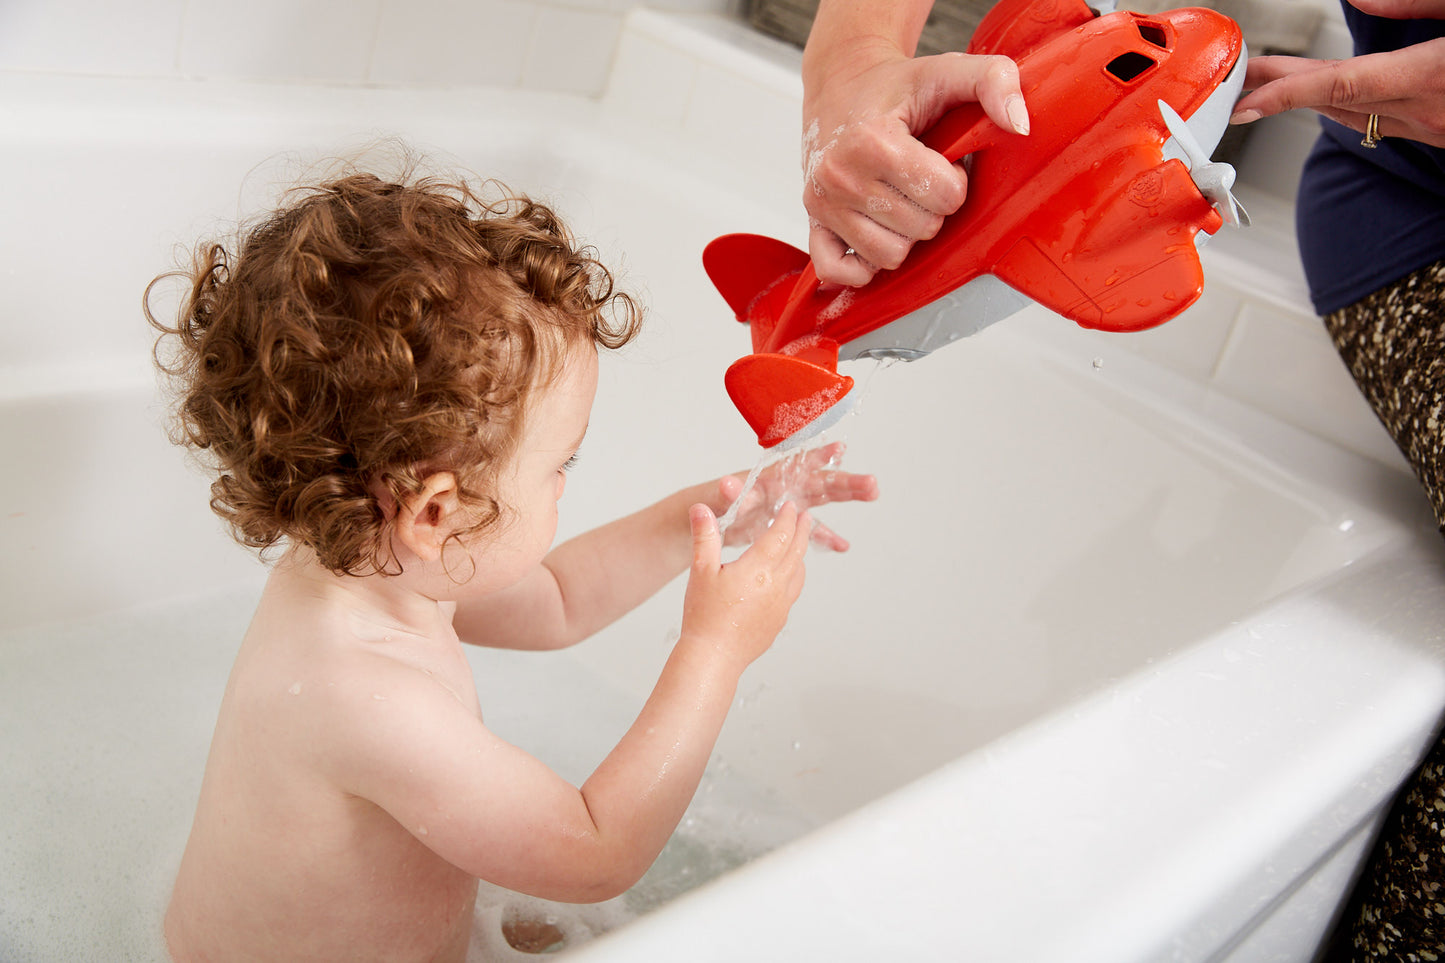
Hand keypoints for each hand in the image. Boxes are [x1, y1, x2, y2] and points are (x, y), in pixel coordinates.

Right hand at [681, 501, 810, 669]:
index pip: (780, 534)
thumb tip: (701, 508)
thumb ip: (705, 536)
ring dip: (800, 553)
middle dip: (802, 530)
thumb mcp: (700, 571)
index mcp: (758, 569)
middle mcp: (776, 585)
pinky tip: (787, 577)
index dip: (787, 518)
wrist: (714, 656)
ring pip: (799, 572)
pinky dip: (795, 576)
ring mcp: (781, 604)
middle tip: (805, 517)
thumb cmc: (704, 615)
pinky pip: (794, 591)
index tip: (791, 506)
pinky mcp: (779, 620)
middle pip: (796, 551)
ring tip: (797, 544)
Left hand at [715, 442, 879, 550]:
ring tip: (873, 494)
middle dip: (847, 481)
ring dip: (847, 497)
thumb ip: (730, 493)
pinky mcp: (787, 525)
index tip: (841, 449)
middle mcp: (785, 488)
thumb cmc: (713, 502)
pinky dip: (825, 537)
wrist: (708, 519)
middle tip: (872, 483)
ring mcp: (789, 506)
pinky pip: (811, 531)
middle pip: (821, 482)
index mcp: (770, 478)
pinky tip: (843, 546)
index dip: (818, 456)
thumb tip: (728, 485)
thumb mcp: (720, 498)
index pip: (798, 464)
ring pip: (823, 501)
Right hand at [803, 50, 1027, 285]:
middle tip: (919, 177)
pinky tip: (875, 235)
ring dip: (905, 234)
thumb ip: (994, 81)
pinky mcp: (812, 222)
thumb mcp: (949, 70)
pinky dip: (863, 265)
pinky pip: (838, 271)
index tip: (941, 160)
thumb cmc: (895, 87)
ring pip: (889, 256)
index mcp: (871, 141)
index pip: (944, 196)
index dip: (954, 181)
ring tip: (900, 199)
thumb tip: (1020, 123)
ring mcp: (822, 203)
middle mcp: (839, 176)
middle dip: (931, 207)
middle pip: (921, 229)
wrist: (841, 84)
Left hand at [1230, 39, 1444, 147]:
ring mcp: (1430, 128)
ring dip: (1308, 97)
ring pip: (1352, 116)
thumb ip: (1414, 4)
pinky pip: (1377, 121)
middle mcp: (1424, 111)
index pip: (1342, 87)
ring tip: (1270, 81)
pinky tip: (1327, 93)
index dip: (1285, 94)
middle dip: (1280, 87)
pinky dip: (1344, 105)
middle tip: (1240, 76)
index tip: (1244, 104)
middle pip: (1335, 100)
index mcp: (1430, 76)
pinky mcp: (1437, 133)